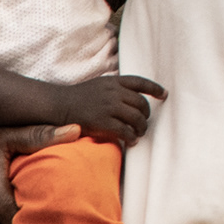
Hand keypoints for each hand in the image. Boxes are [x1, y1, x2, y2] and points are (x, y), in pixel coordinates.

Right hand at [47, 74, 166, 148]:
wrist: (58, 105)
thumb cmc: (78, 98)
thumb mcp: (99, 85)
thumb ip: (116, 88)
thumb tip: (133, 98)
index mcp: (114, 82)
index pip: (141, 82)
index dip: (155, 88)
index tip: (164, 95)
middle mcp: (113, 92)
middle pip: (141, 104)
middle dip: (146, 115)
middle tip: (144, 124)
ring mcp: (108, 106)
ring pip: (136, 118)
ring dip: (141, 128)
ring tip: (139, 134)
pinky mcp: (102, 122)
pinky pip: (125, 131)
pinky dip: (132, 137)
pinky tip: (132, 141)